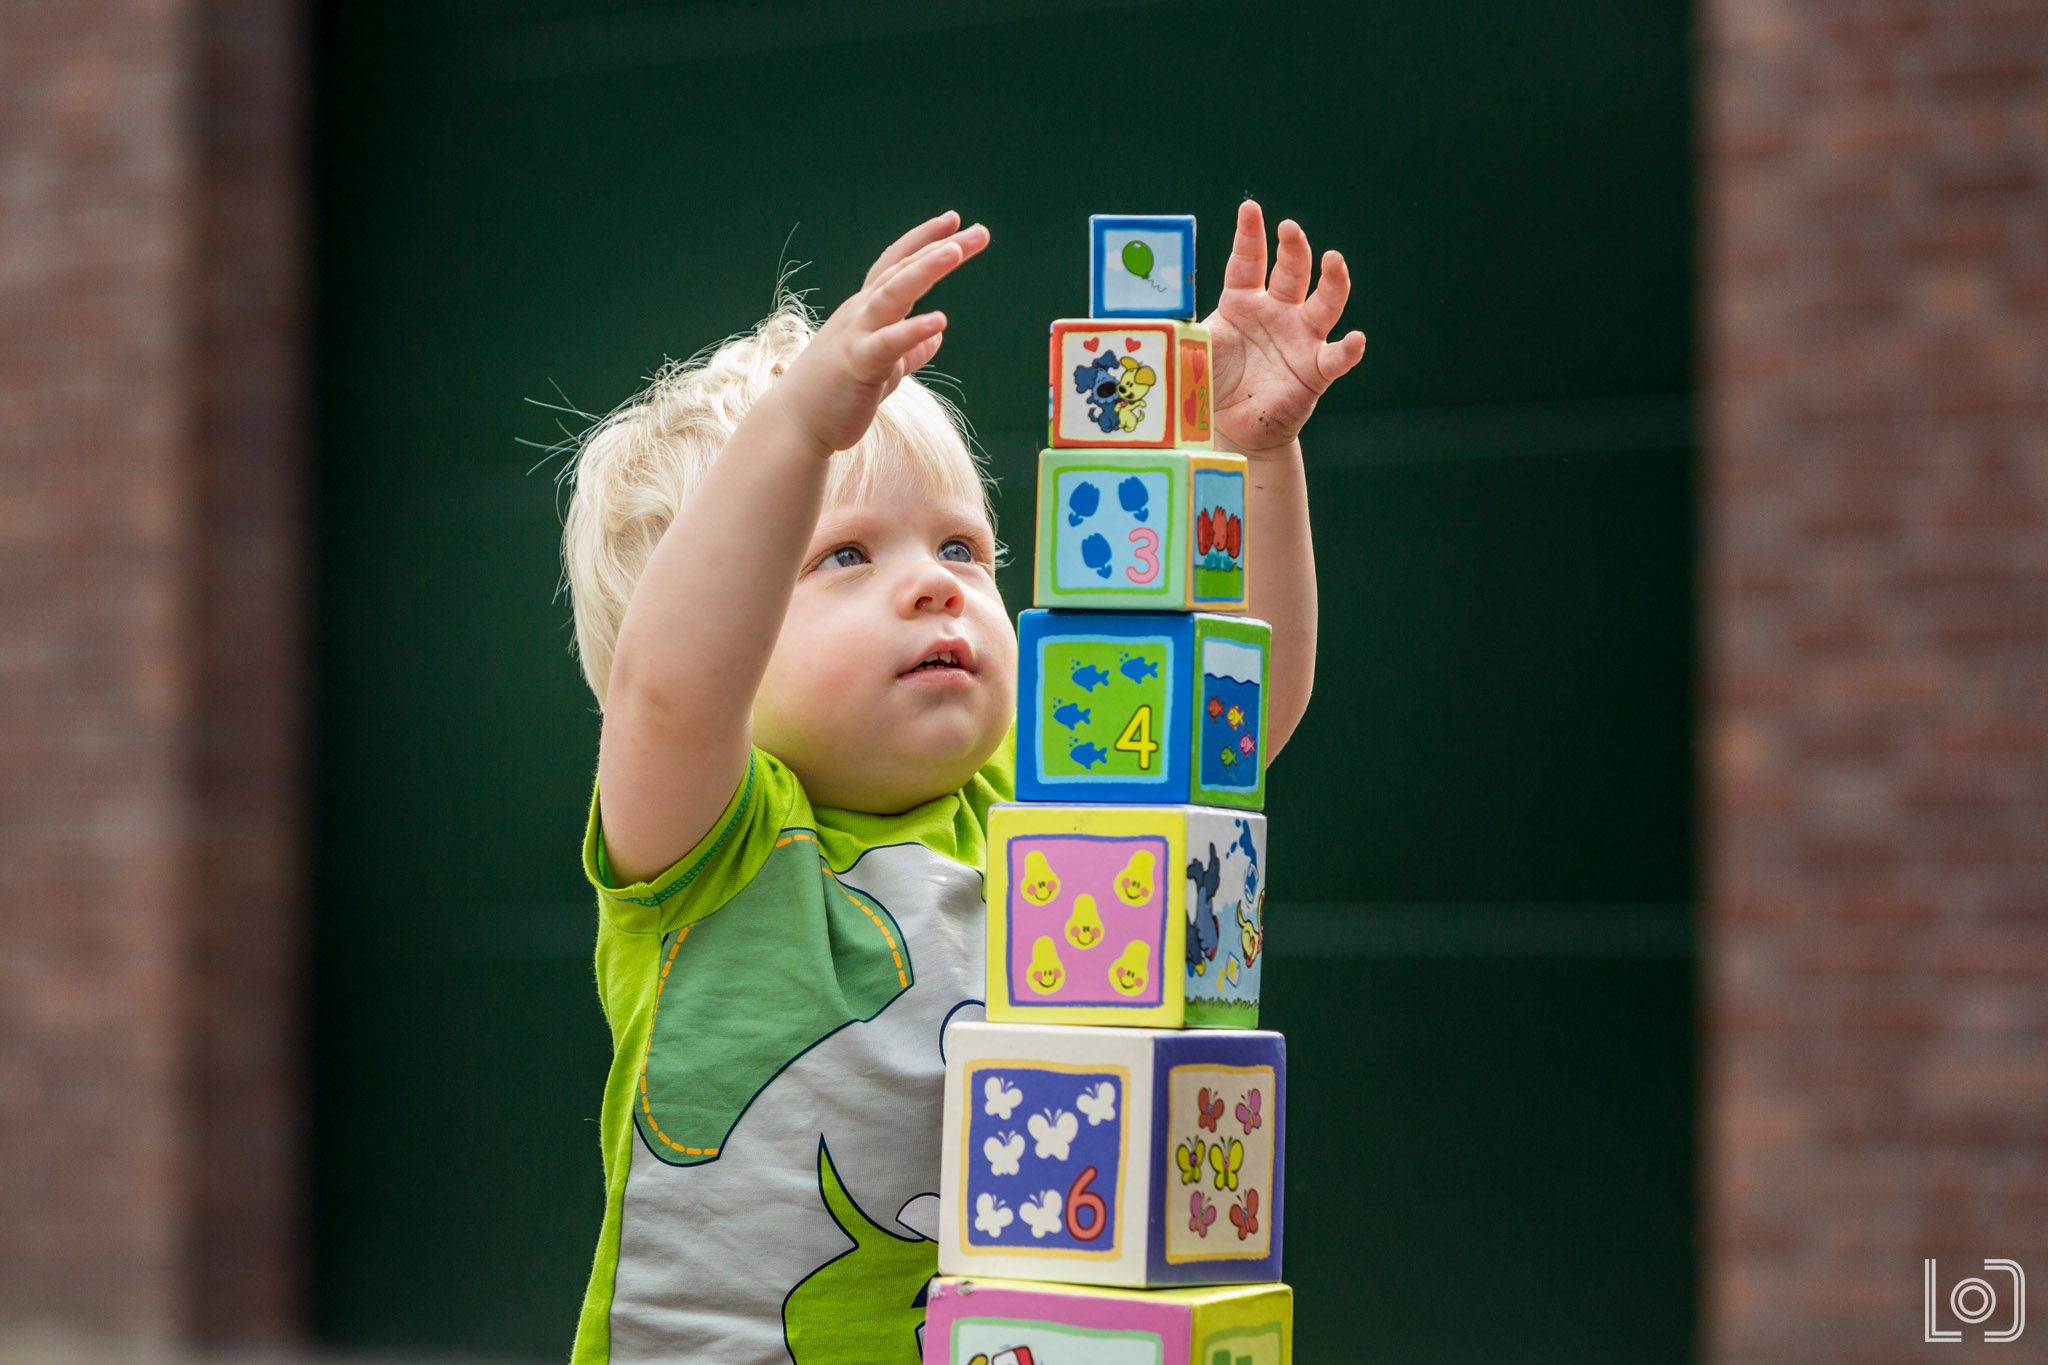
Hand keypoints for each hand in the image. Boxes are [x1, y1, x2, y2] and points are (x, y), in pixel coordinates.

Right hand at [773, 210, 989, 454]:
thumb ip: (910, 349)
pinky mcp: (858, 364)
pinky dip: (913, 330)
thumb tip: (938, 336)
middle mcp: (861, 313)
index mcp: (867, 310)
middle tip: (980, 232)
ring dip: (924, 270)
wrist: (796, 424)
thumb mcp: (883, 367)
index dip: (925, 241)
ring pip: (892, 294)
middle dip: (941, 249)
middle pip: (903, 270)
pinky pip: (888, 343)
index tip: (955, 222)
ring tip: (954, 252)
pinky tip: (940, 321)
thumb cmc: (836, 393)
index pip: (898, 264)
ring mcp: (858, 335)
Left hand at [1203, 200, 1366, 456]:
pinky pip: (1336, 357)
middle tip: (1290, 228)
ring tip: (1334, 260)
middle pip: (1292, 272)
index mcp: (1243, 301)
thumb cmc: (1212, 382)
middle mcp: (1277, 312)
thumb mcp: (1194, 351)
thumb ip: (1182, 332)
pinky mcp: (1315, 370)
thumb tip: (1152, 321)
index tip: (1250, 209)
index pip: (1248, 261)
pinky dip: (1348, 349)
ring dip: (1332, 281)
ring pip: (1324, 303)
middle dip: (1293, 248)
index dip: (1250, 235)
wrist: (1231, 428)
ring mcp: (1300, 339)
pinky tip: (1355, 339)